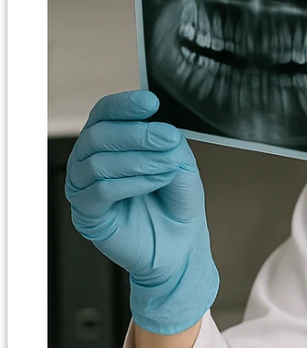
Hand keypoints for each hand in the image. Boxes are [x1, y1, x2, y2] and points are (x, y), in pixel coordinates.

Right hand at [64, 91, 219, 334]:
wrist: (181, 246)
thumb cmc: (176, 203)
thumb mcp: (180, 165)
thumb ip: (168, 145)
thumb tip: (162, 131)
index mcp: (109, 143)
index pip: (104, 113)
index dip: (124, 105)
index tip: (151, 101)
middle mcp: (89, 161)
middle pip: (98, 135)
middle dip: (137, 134)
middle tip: (167, 137)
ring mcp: (84, 188)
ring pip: (98, 162)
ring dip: (139, 160)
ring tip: (168, 166)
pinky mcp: (88, 214)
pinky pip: (99, 191)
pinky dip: (132, 182)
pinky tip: (155, 182)